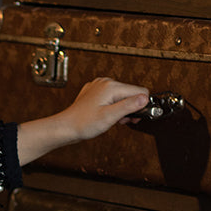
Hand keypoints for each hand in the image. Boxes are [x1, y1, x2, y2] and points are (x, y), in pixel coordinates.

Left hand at [17, 77, 148, 166]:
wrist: (65, 127)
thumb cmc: (83, 124)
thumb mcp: (110, 116)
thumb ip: (129, 106)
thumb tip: (145, 99)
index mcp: (111, 86)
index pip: (140, 91)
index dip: (141, 106)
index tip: (134, 117)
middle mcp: (105, 82)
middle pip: (131, 93)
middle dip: (130, 108)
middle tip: (121, 120)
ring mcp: (99, 86)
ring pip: (121, 96)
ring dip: (121, 109)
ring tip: (112, 119)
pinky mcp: (95, 92)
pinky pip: (111, 97)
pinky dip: (112, 107)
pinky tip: (106, 115)